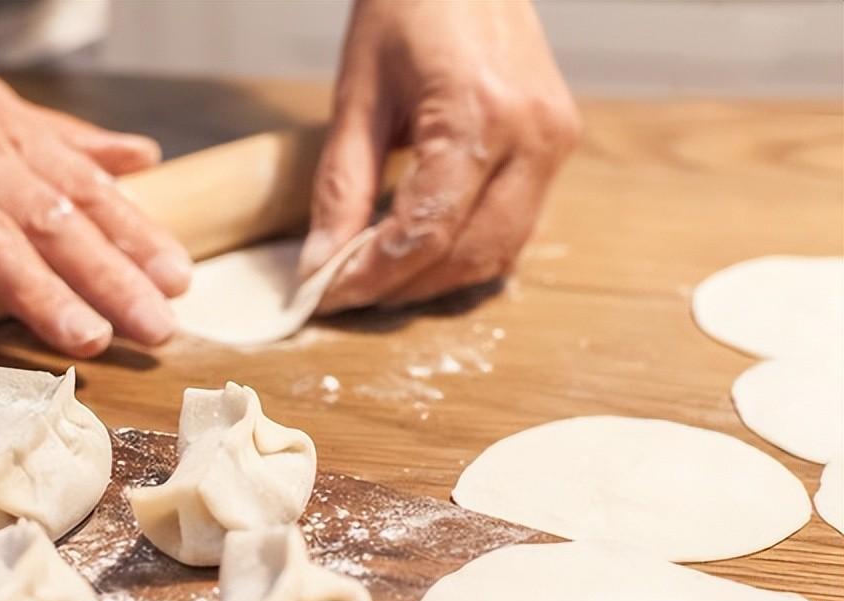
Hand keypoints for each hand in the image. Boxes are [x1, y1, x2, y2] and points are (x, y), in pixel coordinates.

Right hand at [0, 0, 190, 356]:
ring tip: (86, 338)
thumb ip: (70, 141)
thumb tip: (143, 157)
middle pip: (57, 226)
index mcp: (15, 144)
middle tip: (158, 328)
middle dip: (113, 279)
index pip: (91, 195)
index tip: (181, 280)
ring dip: (41, 292)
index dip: (139, 238)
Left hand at [301, 0, 579, 312]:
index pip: (426, 231)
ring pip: (499, 252)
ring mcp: (555, 140)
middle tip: (346, 294)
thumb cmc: (407, 5)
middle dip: (403, 287)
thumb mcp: (358, 95)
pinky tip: (421, 251)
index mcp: (479, 113)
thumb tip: (320, 265)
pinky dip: (467, 251)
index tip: (326, 294)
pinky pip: (516, 226)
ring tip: (378, 278)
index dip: (373, 275)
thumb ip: (340, 189)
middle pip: (467, 253)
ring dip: (437, 279)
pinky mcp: (558, 142)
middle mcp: (532, 134)